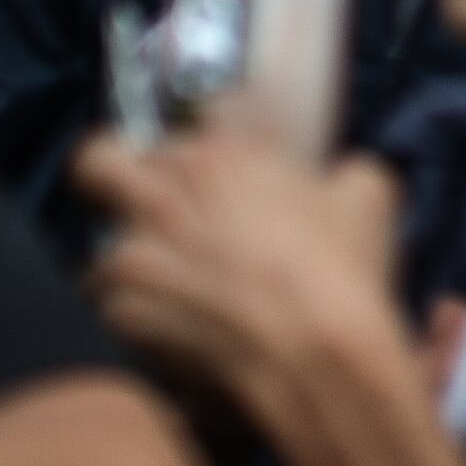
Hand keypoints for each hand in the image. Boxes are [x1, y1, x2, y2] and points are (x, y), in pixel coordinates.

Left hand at [74, 125, 414, 438]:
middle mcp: (165, 192)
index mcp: (224, 154)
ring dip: (127, 258)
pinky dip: (135, 315)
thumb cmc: (341, 270)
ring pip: (97, 244)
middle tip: (135, 195)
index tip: (222, 155)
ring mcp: (135, 253)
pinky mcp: (121, 312)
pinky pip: (112, 306)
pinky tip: (169, 328)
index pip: (197, 110)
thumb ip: (341, 173)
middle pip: (97, 158)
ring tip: (160, 283)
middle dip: (108, 170)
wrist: (311, 355)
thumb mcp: (368, 197)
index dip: (211, 129)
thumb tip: (337, 181)